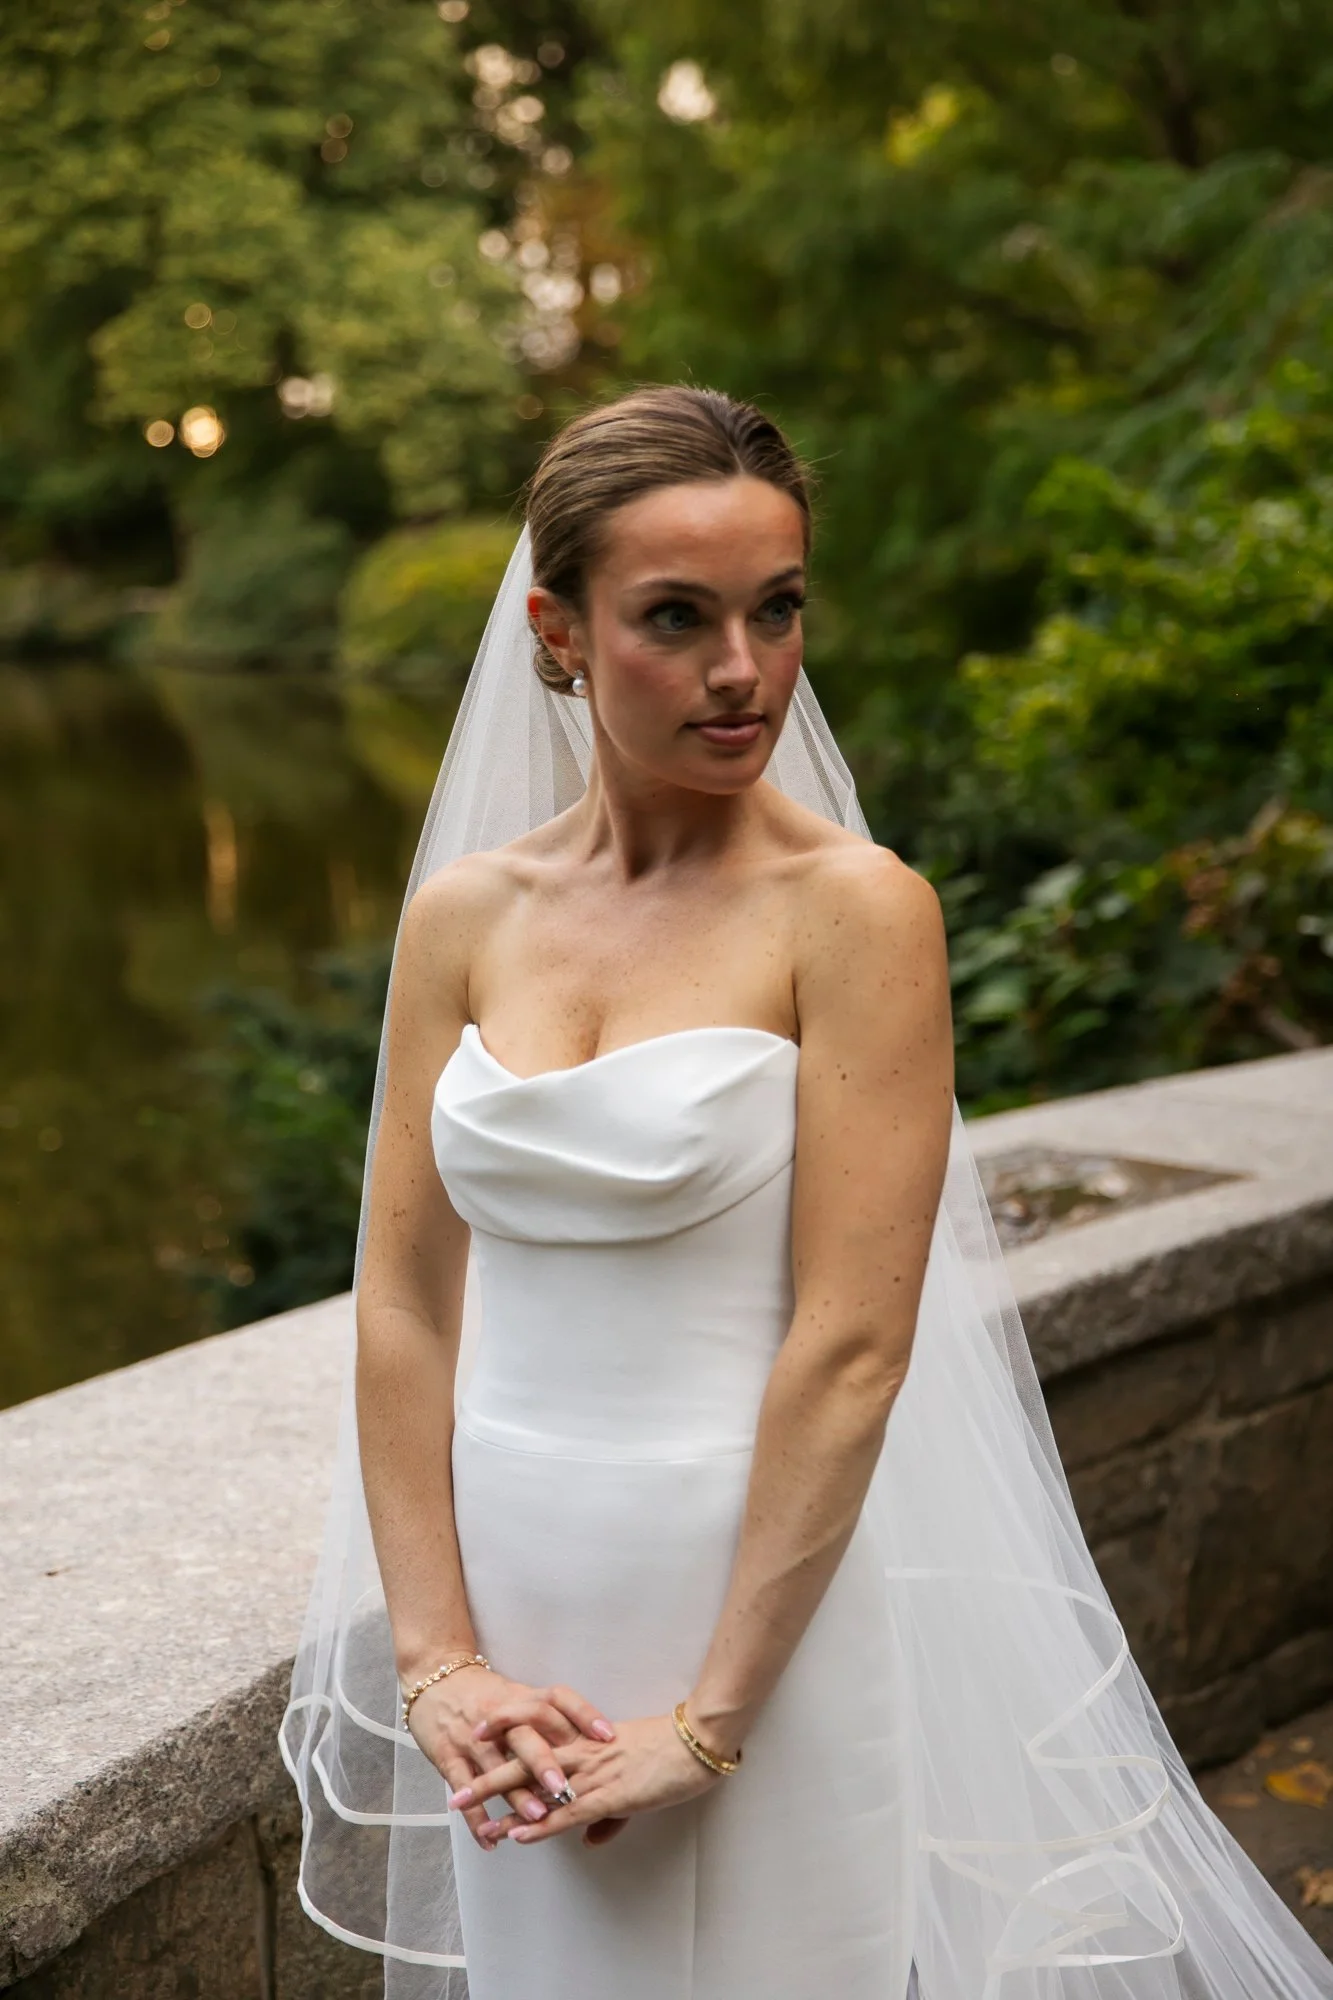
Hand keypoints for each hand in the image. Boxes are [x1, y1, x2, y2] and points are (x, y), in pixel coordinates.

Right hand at [411, 1669, 614, 1850]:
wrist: (434, 1676)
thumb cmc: (484, 1693)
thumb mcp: (517, 1696)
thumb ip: (547, 1721)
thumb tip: (591, 1748)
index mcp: (521, 1697)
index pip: (557, 1698)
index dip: (583, 1714)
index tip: (607, 1736)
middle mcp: (499, 1715)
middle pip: (525, 1735)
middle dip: (545, 1763)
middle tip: (566, 1788)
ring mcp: (471, 1736)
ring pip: (495, 1764)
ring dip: (516, 1793)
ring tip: (537, 1817)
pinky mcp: (446, 1754)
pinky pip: (461, 1784)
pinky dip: (475, 1815)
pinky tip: (490, 1839)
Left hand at [451, 1711, 719, 1848]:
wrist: (696, 1741)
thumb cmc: (669, 1751)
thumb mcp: (632, 1776)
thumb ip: (607, 1809)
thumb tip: (589, 1838)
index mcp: (587, 1738)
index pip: (537, 1730)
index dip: (505, 1730)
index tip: (476, 1736)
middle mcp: (583, 1750)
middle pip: (524, 1758)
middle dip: (488, 1775)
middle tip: (456, 1787)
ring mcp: (594, 1771)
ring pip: (538, 1785)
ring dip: (504, 1804)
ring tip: (474, 1819)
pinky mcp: (610, 1793)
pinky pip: (568, 1811)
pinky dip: (541, 1824)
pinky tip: (519, 1833)